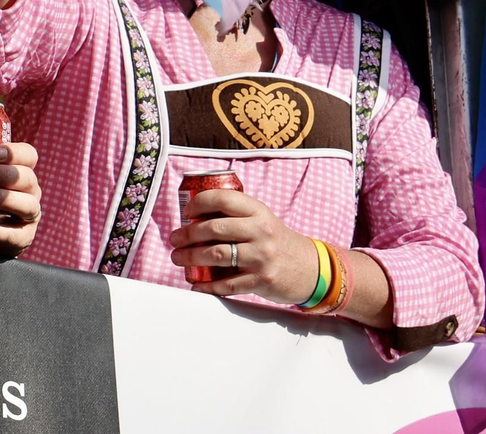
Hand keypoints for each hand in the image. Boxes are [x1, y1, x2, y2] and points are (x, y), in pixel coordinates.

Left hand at [0, 141, 41, 257]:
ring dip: (6, 198)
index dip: (14, 151)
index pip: (28, 155)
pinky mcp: (21, 237)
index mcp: (20, 171)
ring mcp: (29, 215)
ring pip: (28, 204)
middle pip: (28, 178)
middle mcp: (30, 191)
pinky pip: (13, 234)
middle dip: (5, 174)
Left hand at [167, 188, 320, 303]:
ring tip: (178, 258)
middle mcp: (260, 231)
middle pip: (214, 229)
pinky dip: (208, 285)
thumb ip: (236, 215)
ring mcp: (262, 257)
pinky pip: (228, 284)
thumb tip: (194, 216)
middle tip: (174, 240)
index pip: (222, 199)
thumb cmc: (277, 241)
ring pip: (218, 255)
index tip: (186, 212)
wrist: (311, 269)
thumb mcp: (262, 219)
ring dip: (192, 257)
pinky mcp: (262, 280)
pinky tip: (196, 284)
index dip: (199, 203)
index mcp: (258, 211)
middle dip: (188, 234)